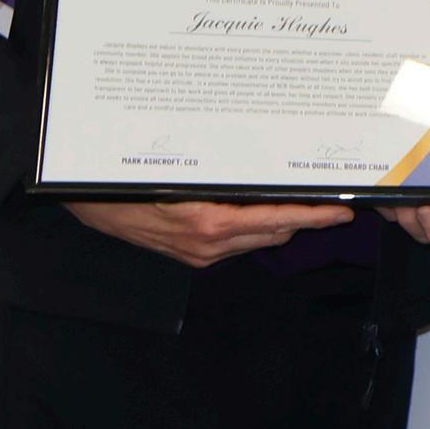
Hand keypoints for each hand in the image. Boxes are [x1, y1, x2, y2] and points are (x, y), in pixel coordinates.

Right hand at [64, 199, 355, 268]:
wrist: (87, 204)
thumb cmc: (128, 183)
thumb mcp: (177, 174)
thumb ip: (224, 178)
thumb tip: (268, 171)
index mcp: (209, 224)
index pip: (277, 221)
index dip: (314, 216)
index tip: (342, 210)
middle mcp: (209, 244)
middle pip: (276, 233)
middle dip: (305, 216)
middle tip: (330, 195)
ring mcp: (202, 254)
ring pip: (260, 239)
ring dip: (282, 222)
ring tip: (303, 199)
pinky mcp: (194, 257)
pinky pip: (239, 242)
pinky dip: (256, 227)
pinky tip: (263, 208)